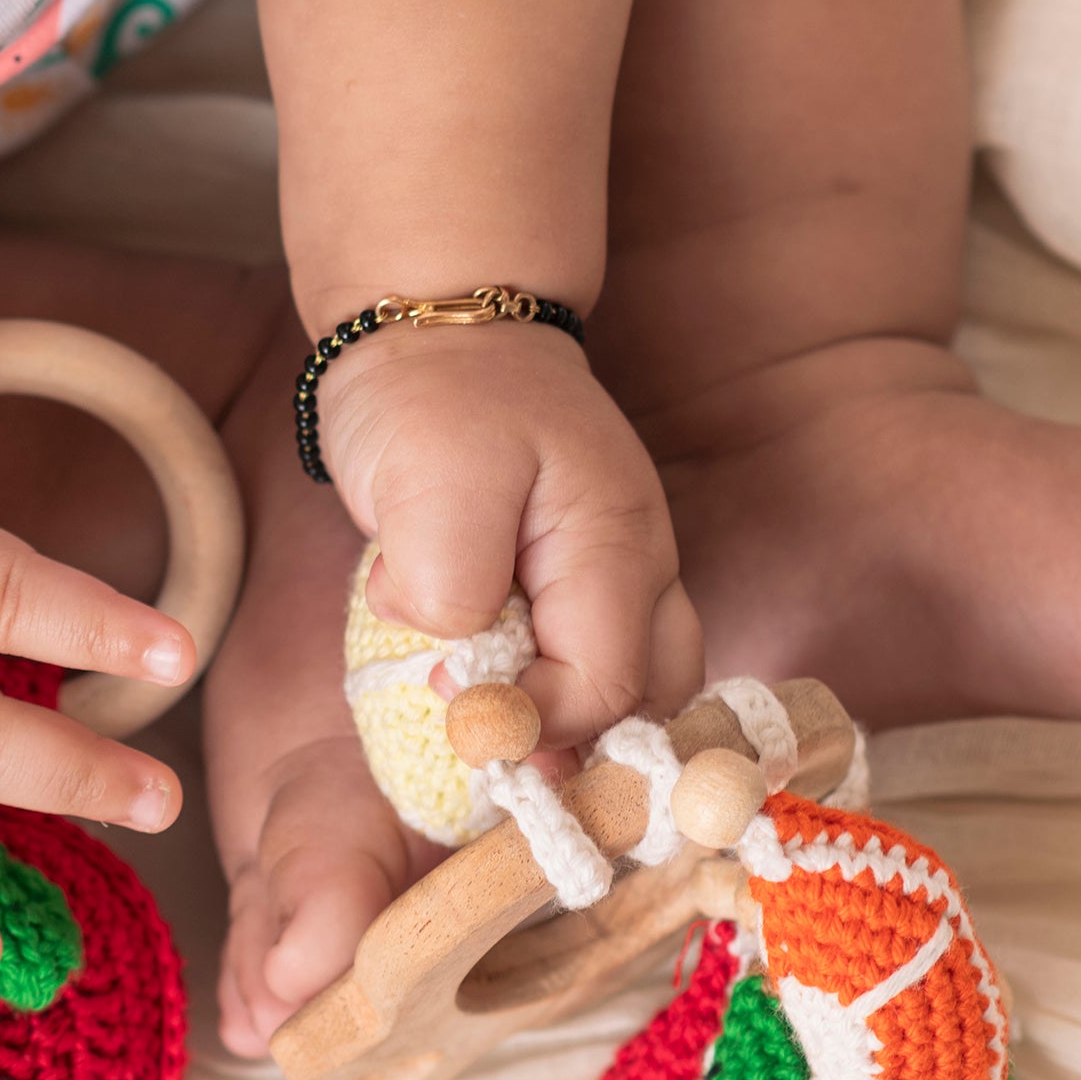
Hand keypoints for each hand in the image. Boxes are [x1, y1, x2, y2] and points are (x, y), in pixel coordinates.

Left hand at [314, 313, 700, 744]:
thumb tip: (460, 666)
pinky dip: (544, 685)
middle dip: (578, 744)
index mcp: (616, 547)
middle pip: (650, 700)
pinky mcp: (579, 582)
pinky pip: (588, 660)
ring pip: (631, 687)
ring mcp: (617, 576)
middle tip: (494, 752)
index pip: (607, 687)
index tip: (454, 708)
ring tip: (490, 718)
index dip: (532, 721)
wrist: (436, 327)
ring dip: (566, 721)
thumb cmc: (434, 400)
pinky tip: (483, 668)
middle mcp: (640, 569)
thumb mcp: (430, 483)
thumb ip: (451, 584)